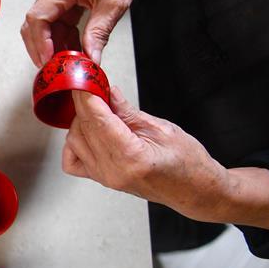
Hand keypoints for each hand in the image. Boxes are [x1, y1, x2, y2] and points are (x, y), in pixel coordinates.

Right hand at [21, 0, 138, 66]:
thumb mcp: (114, 2)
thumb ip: (99, 32)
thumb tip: (90, 60)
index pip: (37, 19)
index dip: (40, 43)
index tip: (49, 62)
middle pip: (32, 26)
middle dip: (41, 50)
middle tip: (56, 71)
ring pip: (41, 28)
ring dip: (51, 47)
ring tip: (68, 64)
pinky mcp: (59, 0)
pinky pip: (52, 24)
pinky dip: (60, 40)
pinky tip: (73, 51)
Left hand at [61, 87, 229, 222]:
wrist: (195, 190)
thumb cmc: (188, 164)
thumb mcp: (163, 128)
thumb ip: (128, 111)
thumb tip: (107, 91)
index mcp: (131, 158)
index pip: (98, 119)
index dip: (87, 95)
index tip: (84, 77)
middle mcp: (112, 171)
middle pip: (84, 128)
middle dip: (85, 102)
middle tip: (92, 84)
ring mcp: (104, 177)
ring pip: (75, 140)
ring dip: (81, 119)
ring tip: (98, 106)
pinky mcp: (101, 178)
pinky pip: (73, 159)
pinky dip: (75, 142)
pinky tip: (88, 131)